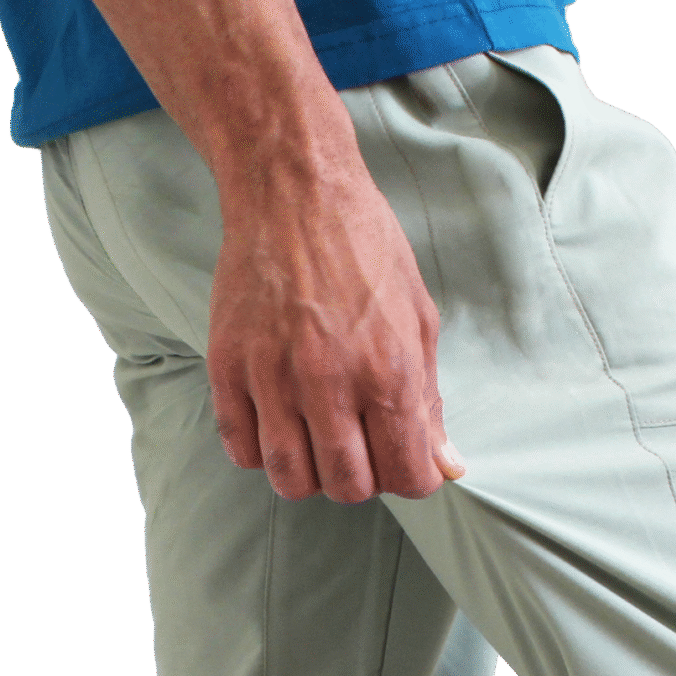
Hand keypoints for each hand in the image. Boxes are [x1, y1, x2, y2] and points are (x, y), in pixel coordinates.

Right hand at [207, 160, 464, 501]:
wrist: (293, 188)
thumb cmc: (364, 248)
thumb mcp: (419, 318)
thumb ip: (429, 400)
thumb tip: (447, 463)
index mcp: (389, 372)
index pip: (408, 476)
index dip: (413, 478)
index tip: (403, 460)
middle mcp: (330, 381)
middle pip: (348, 487)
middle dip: (362, 479)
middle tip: (359, 444)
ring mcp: (273, 376)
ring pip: (291, 479)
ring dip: (310, 474)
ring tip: (317, 441)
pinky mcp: (228, 366)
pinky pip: (241, 448)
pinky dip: (261, 451)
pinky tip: (277, 423)